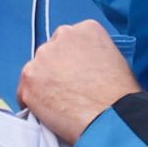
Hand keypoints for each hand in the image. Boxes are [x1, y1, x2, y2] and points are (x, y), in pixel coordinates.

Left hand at [18, 21, 143, 144]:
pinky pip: (25, 91)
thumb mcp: (117, 61)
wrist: (112, 117)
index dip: (75, 60)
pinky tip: (49, 113)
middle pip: (52, 52)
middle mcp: (61, 37)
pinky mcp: (28, 80)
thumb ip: (96, 55)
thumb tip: (86, 65)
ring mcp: (41, 58)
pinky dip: (33, 102)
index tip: (79, 73)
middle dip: (58, 69)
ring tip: (62, 104)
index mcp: (85, 29)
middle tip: (70, 89)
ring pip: (37, 70)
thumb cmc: (122, 96)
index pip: (71, 40)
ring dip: (45, 84)